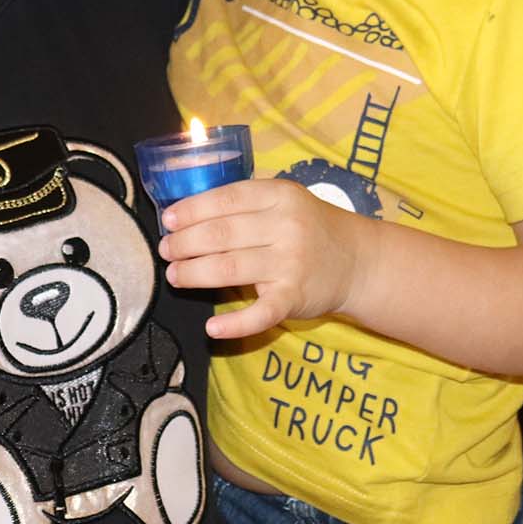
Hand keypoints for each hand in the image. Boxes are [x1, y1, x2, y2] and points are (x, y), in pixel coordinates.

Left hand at [158, 178, 367, 339]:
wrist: (358, 260)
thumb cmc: (308, 226)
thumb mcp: (282, 200)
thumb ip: (243, 202)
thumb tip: (186, 212)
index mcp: (278, 195)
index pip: (225, 199)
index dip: (191, 210)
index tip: (167, 220)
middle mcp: (285, 227)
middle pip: (221, 234)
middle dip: (184, 243)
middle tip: (164, 250)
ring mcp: (291, 263)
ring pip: (229, 268)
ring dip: (194, 273)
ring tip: (174, 275)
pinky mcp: (295, 298)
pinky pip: (260, 314)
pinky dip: (234, 323)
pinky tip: (212, 328)